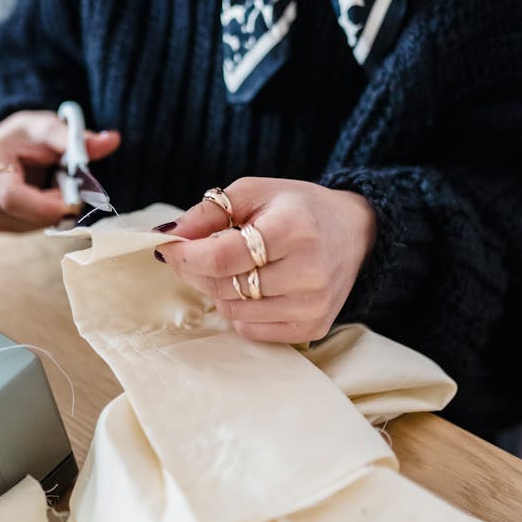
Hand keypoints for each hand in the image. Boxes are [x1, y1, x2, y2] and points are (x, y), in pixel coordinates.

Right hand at [0, 109, 120, 231]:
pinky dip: (43, 216)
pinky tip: (42, 196)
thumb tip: (112, 140)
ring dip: (51, 211)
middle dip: (56, 205)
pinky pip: (28, 228)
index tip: (74, 202)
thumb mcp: (49, 127)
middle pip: (25, 215)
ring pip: (30, 225)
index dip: (46, 206)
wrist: (6, 145)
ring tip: (51, 184)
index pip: (12, 197)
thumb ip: (76, 138)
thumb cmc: (27, 135)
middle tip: (69, 184)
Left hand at [155, 177, 376, 343]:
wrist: (355, 232)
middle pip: (223, 286)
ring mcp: (312, 305)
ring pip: (232, 310)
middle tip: (195, 253)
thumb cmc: (298, 208)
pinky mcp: (313, 327)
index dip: (186, 256)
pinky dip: (240, 309)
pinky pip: (250, 329)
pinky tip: (254, 286)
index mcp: (294, 229)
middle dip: (197, 270)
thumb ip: (208, 212)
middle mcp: (308, 272)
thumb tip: (167, 236)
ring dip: (219, 289)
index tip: (168, 247)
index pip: (222, 257)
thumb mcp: (254, 192)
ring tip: (234, 266)